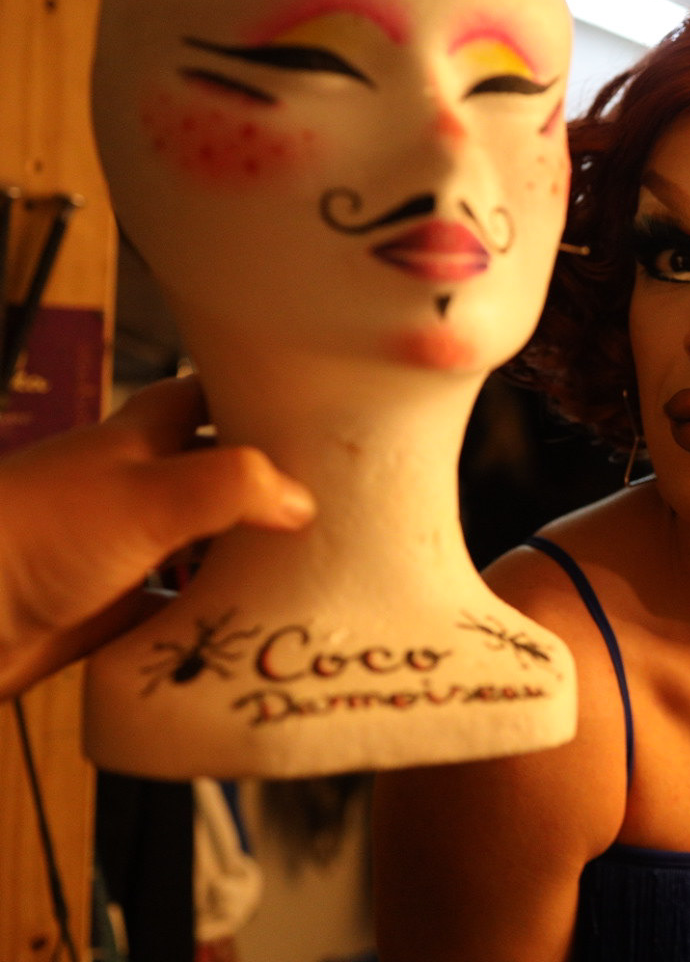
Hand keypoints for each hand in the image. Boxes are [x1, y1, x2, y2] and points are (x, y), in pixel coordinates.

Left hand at [0, 377, 314, 696]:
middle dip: (261, 486)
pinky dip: (204, 617)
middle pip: (208, 474)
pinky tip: (240, 626)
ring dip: (239, 557)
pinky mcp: (103, 610)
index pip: (198, 396)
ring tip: (303, 569)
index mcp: (133, 442)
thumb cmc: (33, 536)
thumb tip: (300, 500)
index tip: (306, 407)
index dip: (247, 393)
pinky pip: (169, 610)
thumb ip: (233, 485)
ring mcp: (114, 551)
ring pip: (195, 545)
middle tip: (327, 502)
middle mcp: (125, 489)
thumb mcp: (149, 494)